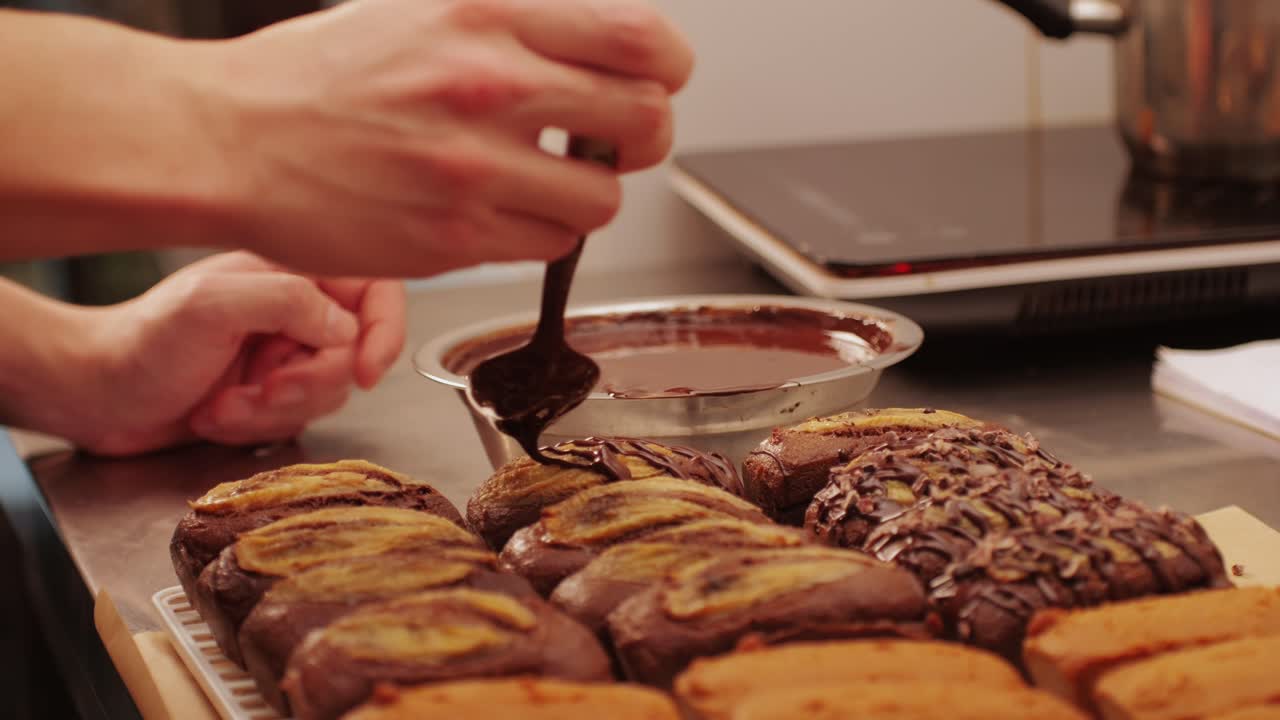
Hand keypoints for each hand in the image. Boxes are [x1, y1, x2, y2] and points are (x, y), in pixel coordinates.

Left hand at [68, 252, 405, 454]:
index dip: (384, 331)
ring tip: (221, 405)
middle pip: (351, 355)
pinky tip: (214, 415)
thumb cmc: (141, 342)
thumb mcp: (214, 307)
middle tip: (262, 389)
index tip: (366, 371)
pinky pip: (295, 420)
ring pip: (326, 394)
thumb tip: (347, 331)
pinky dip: (255, 426)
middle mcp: (294, 311)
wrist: (93, 394)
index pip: (374, 290)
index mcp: (290, 272)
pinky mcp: (267, 394)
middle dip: (306, 385)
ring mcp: (281, 354)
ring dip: (273, 410)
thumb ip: (290, 302)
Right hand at [193, 0, 693, 276]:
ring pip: (604, 200)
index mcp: (485, 14)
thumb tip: (596, 47)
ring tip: (544, 184)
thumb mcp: (419, 8)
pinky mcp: (454, 240)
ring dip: (589, 196)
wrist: (230, 140)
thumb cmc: (317, 77)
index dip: (668, 67)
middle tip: (613, 143)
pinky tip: (503, 214)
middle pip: (645, 121)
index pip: (638, 38)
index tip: (656, 80)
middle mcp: (487, 85)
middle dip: (645, 137)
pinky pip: (551, 248)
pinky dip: (542, 234)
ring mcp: (472, 168)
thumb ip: (513, 24)